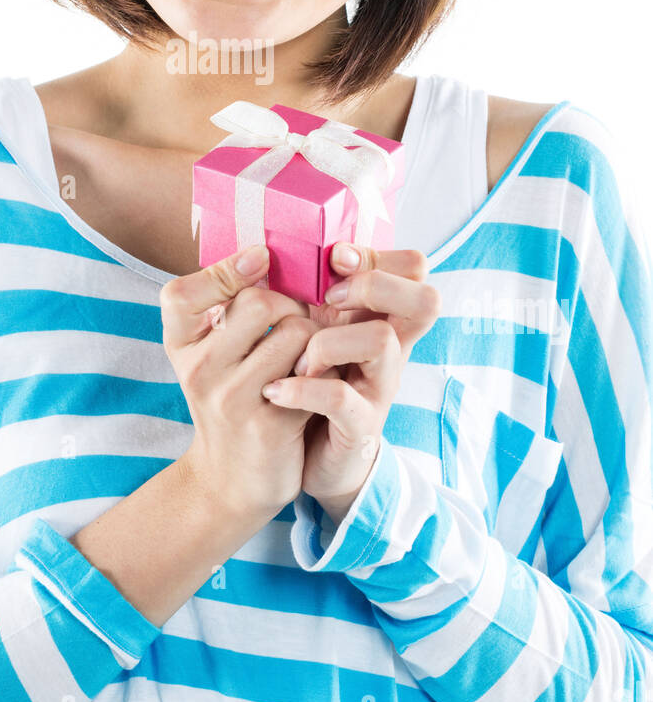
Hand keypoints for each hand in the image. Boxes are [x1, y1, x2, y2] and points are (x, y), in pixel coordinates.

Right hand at [161, 243, 319, 521]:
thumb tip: (265, 249)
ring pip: (293, 332)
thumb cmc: (229, 397)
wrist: (232, 479)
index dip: (227, 268)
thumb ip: (224, 303)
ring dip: (314, 335)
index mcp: (179, 344)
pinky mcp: (268, 424)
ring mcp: (231, 398)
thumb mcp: (209, 351)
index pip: (184, 291)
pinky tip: (320, 375)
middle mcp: (199, 370)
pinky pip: (313, 372)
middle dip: (292, 302)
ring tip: (310, 349)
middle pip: (259, 302)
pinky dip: (324, 366)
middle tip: (301, 316)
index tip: (262, 259)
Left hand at [261, 244, 441, 523]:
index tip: (333, 260)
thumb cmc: (310, 379)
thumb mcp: (316, 326)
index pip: (414, 269)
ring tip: (297, 359)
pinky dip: (303, 389)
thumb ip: (317, 288)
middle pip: (425, 300)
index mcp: (381, 318)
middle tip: (327, 301)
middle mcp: (392, 349)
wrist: (306, 455)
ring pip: (382, 341)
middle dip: (373, 285)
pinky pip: (341, 397)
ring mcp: (380, 388)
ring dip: (328, 342)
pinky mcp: (359, 425)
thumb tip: (306, 246)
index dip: (377, 255)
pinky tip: (275, 390)